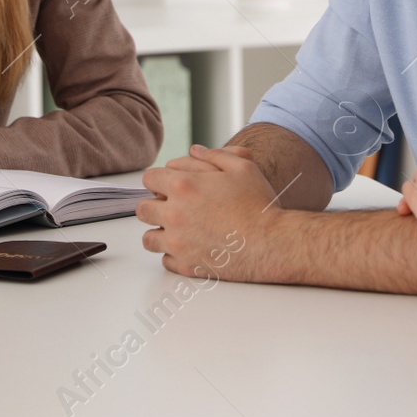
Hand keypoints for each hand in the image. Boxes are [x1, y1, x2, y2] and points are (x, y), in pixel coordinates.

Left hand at [137, 144, 270, 282]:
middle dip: (155, 205)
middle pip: (143, 209)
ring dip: (160, 231)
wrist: (273, 243)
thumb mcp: (242, 167)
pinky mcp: (187, 266)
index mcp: (183, 186)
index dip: (160, 180)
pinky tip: (191, 246)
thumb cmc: (259, 204)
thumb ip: (214, 154)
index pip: (149, 179)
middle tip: (175, 207)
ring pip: (149, 238)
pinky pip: (165, 260)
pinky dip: (174, 254)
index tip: (171, 186)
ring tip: (179, 229)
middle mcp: (175, 214)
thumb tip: (194, 151)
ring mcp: (178, 243)